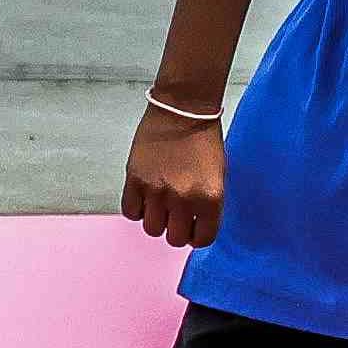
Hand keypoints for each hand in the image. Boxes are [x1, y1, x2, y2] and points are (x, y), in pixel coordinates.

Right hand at [122, 107, 225, 248]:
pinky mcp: (135, 179)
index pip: (202, 239)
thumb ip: (206, 204)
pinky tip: (144, 196)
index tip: (192, 228)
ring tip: (159, 203)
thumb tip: (193, 225)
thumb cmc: (203, 138)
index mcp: (210, 198)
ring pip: (151, 228)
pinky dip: (137, 208)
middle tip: (175, 216)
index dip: (196, 236)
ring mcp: (157, 190)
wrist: (183, 108)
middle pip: (174, 239)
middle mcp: (183, 198)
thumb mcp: (217, 176)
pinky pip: (131, 211)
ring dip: (155, 220)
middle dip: (175, 230)